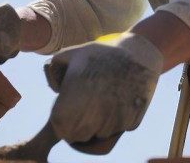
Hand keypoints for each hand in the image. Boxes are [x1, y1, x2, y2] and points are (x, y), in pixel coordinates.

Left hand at [43, 32, 162, 144]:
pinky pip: (118, 129)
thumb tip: (55, 91)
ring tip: (103, 97)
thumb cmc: (100, 54)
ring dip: (98, 122)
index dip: (62, 118)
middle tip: (85, 103)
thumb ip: (52, 68)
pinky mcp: (131, 122)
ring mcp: (114, 121)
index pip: (60, 128)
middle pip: (78, 136)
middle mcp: (94, 116)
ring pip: (99, 134)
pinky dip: (116, 119)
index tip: (68, 106)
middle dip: (78, 123)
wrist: (137, 54)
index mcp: (74, 101)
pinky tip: (119, 98)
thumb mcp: (69, 54)